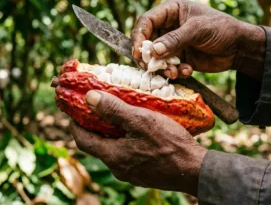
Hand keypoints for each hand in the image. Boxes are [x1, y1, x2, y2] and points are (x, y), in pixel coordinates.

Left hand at [70, 90, 207, 195]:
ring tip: (118, 115)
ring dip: (111, 133)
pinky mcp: (144, 174)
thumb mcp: (141, 120)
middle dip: (94, 126)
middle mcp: (118, 168)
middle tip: (97, 108)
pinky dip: (125, 141)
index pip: (82, 140)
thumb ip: (113, 109)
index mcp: (113, 156)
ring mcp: (132, 173)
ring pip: (113, 150)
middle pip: (97, 145)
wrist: (195, 170)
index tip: (74, 108)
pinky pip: (128, 155)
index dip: (75, 123)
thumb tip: (88, 97)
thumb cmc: (170, 144)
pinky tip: (137, 130)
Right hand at [131, 0, 265, 78]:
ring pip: (156, 57)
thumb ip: (175, 39)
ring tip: (174, 72)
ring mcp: (173, 43)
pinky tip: (188, 70)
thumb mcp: (198, 30)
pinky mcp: (179, 57)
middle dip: (149, 56)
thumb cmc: (222, 29)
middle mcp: (169, 26)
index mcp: (171, 10)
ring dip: (162, 67)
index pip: (146, 21)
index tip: (139, 52)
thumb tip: (152, 50)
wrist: (240, 48)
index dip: (139, 36)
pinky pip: (168, 66)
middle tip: (152, 68)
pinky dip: (174, 71)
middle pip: (147, 41)